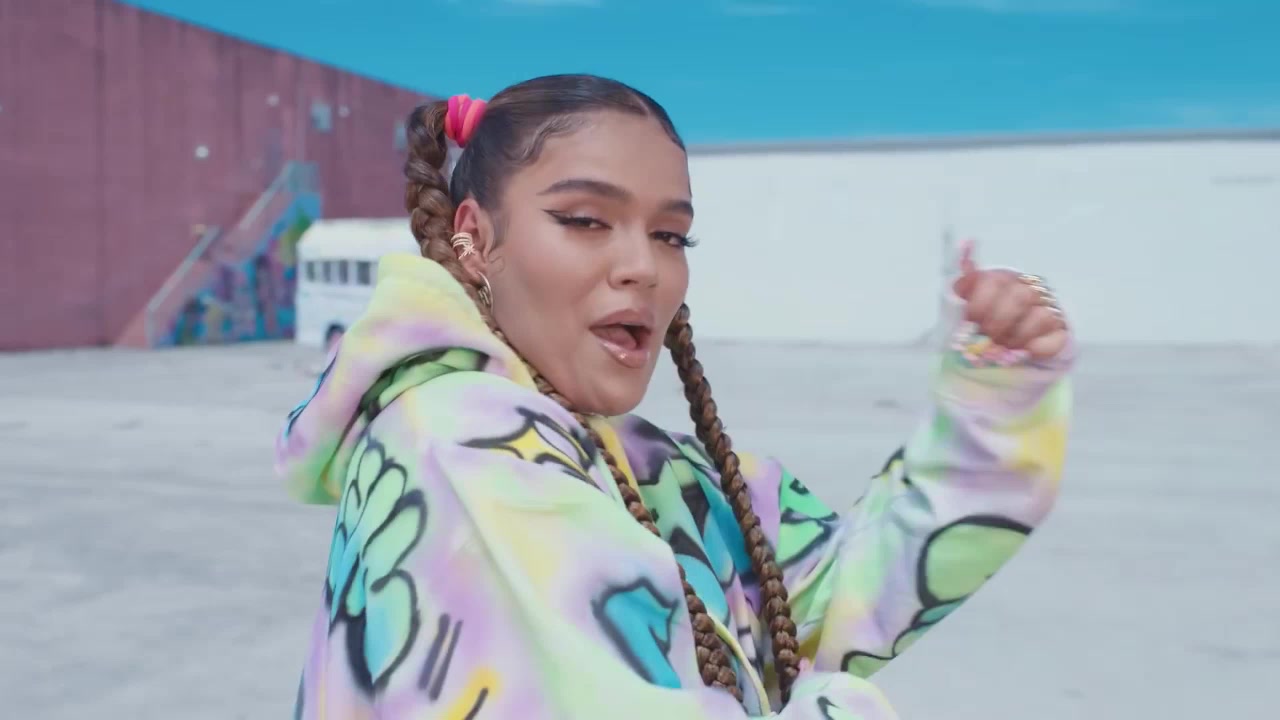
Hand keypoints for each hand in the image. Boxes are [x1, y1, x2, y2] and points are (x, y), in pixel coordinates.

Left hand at [951, 240, 1069, 360]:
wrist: (1005, 350)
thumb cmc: (982, 324)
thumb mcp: (965, 304)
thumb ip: (962, 282)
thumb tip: (966, 243)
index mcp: (1002, 278)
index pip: (993, 281)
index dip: (980, 304)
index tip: (971, 321)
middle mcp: (1029, 288)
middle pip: (1019, 297)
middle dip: (998, 322)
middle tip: (988, 338)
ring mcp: (1049, 308)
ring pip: (1040, 316)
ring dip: (1017, 337)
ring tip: (1004, 347)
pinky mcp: (1062, 330)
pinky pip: (1056, 338)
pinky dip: (1038, 347)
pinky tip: (1026, 351)